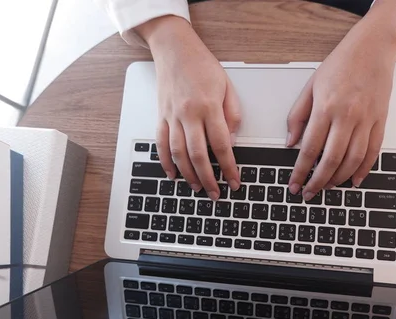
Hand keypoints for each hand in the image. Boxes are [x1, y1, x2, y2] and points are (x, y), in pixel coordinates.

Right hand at [136, 16, 240, 200]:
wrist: (174, 48)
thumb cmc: (201, 65)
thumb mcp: (227, 86)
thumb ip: (232, 114)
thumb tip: (231, 140)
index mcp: (208, 106)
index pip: (220, 145)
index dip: (229, 167)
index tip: (234, 181)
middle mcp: (188, 113)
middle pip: (197, 155)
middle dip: (208, 178)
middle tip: (216, 193)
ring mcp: (171, 116)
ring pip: (178, 153)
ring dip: (188, 175)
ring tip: (197, 188)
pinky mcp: (161, 116)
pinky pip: (161, 144)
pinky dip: (166, 162)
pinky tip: (173, 174)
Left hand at [286, 0, 395, 199]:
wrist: (373, 47)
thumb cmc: (340, 64)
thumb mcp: (310, 86)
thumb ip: (298, 115)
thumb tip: (291, 142)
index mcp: (325, 107)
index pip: (310, 148)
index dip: (300, 171)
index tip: (294, 183)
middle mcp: (347, 116)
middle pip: (331, 159)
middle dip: (318, 181)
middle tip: (309, 193)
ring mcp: (366, 120)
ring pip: (353, 160)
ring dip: (339, 178)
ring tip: (328, 187)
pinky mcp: (380, 121)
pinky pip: (373, 152)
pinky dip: (363, 169)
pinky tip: (354, 180)